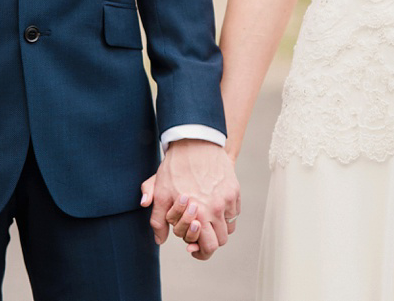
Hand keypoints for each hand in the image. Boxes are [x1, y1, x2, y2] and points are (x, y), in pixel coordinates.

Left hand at [140, 139, 239, 259]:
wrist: (195, 142)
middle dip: (210, 241)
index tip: (193, 247)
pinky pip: (234, 212)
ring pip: (229, 227)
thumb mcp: (161, 193)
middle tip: (199, 234)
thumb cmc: (176, 167)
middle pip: (221, 240)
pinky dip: (226, 214)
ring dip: (218, 228)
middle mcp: (217, 209)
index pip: (209, 247)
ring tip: (206, 219)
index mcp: (200, 214)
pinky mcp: (235, 190)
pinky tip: (213, 204)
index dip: (201, 252)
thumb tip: (160, 240)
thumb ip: (158, 220)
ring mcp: (228, 199)